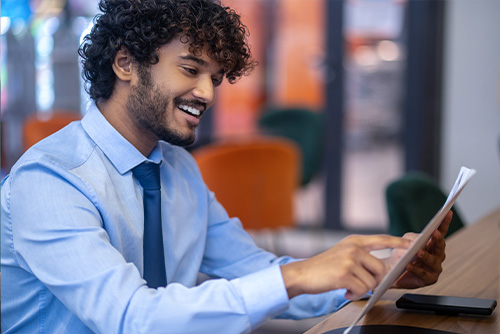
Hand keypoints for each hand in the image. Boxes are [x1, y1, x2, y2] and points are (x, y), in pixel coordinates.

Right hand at [281, 235, 411, 300]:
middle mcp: (353, 248)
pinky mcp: (344, 274)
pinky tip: (345, 291)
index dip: (398, 242)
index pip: (381, 239)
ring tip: (348, 286)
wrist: (302, 274)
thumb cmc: (323, 267)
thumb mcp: (343, 254)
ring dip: (362, 289)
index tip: (411, 243)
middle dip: (374, 280)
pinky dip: (355, 294)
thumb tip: (382, 269)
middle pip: (380, 268)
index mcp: (354, 241)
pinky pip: (362, 289)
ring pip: (372, 281)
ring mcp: (349, 260)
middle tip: (360, 284)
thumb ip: (361, 256)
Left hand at [391, 210, 451, 288]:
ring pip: (433, 261)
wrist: (391, 270)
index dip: (444, 223)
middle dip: (438, 239)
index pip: (440, 232)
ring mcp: (434, 268)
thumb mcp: (405, 241)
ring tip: (418, 252)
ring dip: (426, 256)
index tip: (447, 213)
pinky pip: (423, 274)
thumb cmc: (401, 253)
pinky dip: (416, 269)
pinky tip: (409, 265)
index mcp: (432, 244)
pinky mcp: (429, 279)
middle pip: (440, 246)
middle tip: (435, 233)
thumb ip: (413, 238)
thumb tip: (420, 240)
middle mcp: (437, 255)